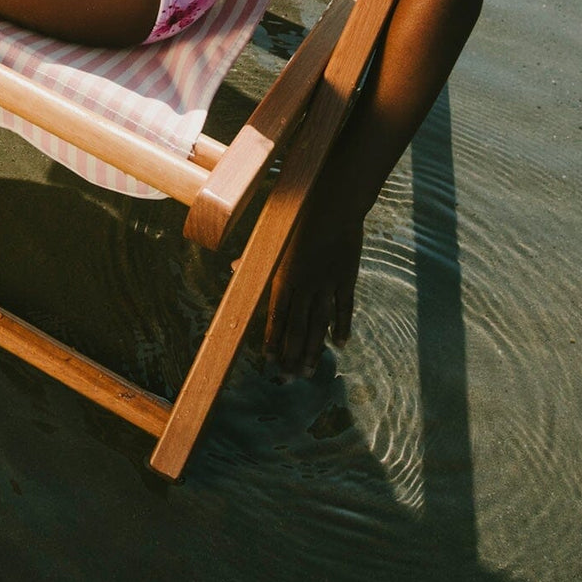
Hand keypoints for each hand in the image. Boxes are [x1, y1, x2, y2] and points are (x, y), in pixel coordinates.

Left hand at [263, 205, 363, 377]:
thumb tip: (234, 269)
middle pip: (298, 327)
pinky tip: (339, 344)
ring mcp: (328, 284)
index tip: (270, 360)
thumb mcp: (272, 237)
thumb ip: (255, 258)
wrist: (333, 203)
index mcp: (284, 275)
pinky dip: (342, 327)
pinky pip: (343, 309)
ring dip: (315, 350)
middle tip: (290, 378)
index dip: (273, 339)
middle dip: (293, 354)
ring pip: (320, 324)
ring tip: (310, 371)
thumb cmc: (298, 217)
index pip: (276, 315)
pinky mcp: (346, 279)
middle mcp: (305, 284)